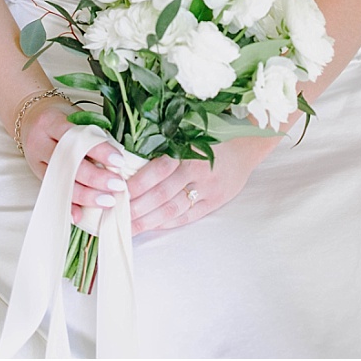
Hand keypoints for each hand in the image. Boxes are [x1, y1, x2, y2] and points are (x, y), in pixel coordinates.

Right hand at [19, 97, 166, 224]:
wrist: (30, 117)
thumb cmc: (61, 118)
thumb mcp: (76, 117)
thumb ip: (93, 135)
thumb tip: (120, 160)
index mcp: (51, 121)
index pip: (76, 137)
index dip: (99, 150)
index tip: (119, 161)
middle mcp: (40, 141)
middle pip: (68, 162)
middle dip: (95, 177)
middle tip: (118, 186)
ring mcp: (36, 160)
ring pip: (60, 181)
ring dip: (85, 195)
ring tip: (107, 201)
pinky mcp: (36, 174)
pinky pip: (52, 192)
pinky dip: (66, 205)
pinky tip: (78, 216)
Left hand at [127, 136, 269, 234]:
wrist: (245, 146)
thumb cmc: (207, 137)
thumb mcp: (185, 134)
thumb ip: (161, 146)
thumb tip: (125, 160)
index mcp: (186, 150)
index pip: (157, 171)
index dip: (136, 184)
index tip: (115, 191)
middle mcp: (197, 171)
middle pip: (161, 194)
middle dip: (136, 207)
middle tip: (115, 215)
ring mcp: (207, 189)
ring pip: (173, 209)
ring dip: (148, 220)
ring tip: (129, 226)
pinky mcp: (214, 202)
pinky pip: (187, 217)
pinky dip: (167, 222)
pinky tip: (151, 225)